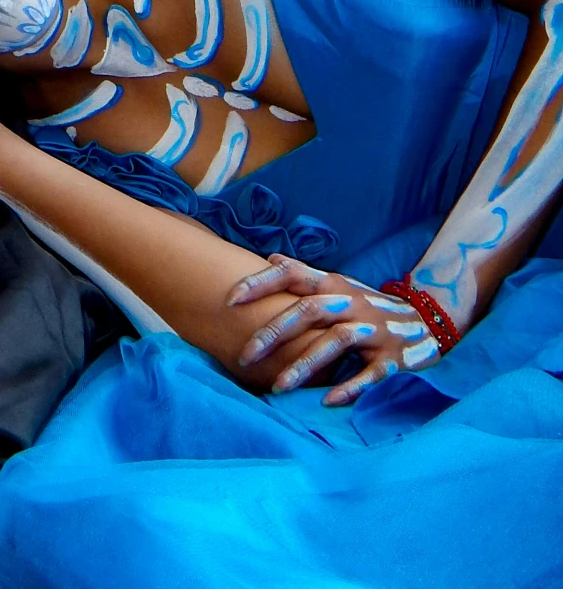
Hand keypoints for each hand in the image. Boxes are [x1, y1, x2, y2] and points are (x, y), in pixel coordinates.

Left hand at [227, 256, 440, 404]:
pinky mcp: (393, 358)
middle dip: (274, 333)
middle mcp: (351, 302)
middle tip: (244, 355)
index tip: (230, 299)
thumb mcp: (341, 286)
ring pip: (335, 342)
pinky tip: (327, 402)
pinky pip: (369, 374)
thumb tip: (272, 259)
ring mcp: (374, 329)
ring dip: (304, 365)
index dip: (261, 283)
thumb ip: (307, 276)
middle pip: (308, 311)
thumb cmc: (370, 307)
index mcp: (334, 284)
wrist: (431, 322)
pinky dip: (349, 387)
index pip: (293, 274)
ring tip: (277, 388)